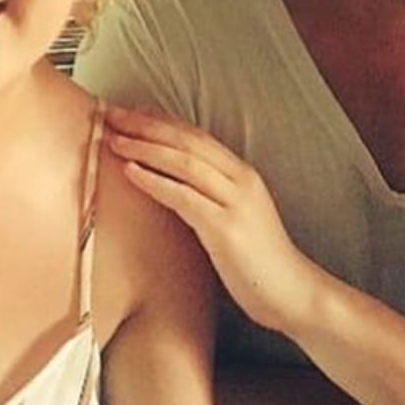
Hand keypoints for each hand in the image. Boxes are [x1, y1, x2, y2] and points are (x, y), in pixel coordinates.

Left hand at [106, 104, 316, 331]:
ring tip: (115, 140)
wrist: (291, 292)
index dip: (162, 121)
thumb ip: (212, 199)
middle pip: (188, 141)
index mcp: (244, 175)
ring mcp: (235, 203)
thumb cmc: (260, 263)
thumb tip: (174, 189)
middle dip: (147, 125)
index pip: (198, 137)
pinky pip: (184, 196)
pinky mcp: (226, 228)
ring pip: (185, 162)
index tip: (130, 112)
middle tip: (113, 115)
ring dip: (145, 148)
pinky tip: (131, 172)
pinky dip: (155, 181)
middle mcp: (241, 180)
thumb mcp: (237, 219)